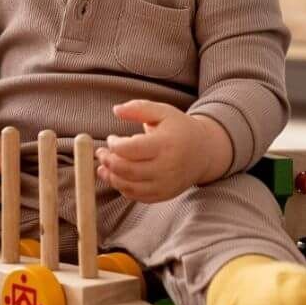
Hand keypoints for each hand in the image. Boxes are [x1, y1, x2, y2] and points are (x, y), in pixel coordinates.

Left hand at [95, 100, 228, 202]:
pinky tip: (117, 177)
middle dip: (107, 161)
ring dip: (111, 177)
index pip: (130, 149)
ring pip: (129, 186)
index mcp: (166, 144)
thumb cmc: (180, 129)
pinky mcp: (164, 195)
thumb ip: (139, 108)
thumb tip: (116, 110)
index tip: (111, 138)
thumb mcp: (163, 112)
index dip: (113, 145)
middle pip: (126, 169)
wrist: (204, 152)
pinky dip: (123, 187)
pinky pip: (137, 196)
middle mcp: (167, 167)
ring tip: (103, 167)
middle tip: (100, 153)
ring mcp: (166, 184)